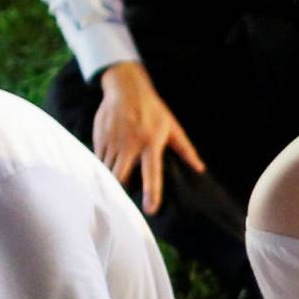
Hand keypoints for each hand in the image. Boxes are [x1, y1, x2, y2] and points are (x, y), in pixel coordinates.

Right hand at [93, 60, 206, 215]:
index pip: (152, 173)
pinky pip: (99, 161)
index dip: (152, 192)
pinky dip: (103, 168)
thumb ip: (185, 149)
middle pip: (121, 177)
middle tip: (125, 201)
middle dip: (121, 191)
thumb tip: (200, 168)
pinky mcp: (100, 139)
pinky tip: (108, 168)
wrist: (126, 88)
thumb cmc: (153, 109)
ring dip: (111, 180)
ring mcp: (113, 142)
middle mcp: (130, 144)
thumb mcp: (172, 127)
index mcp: (150, 143)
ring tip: (116, 186)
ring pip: (108, 171)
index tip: (151, 210)